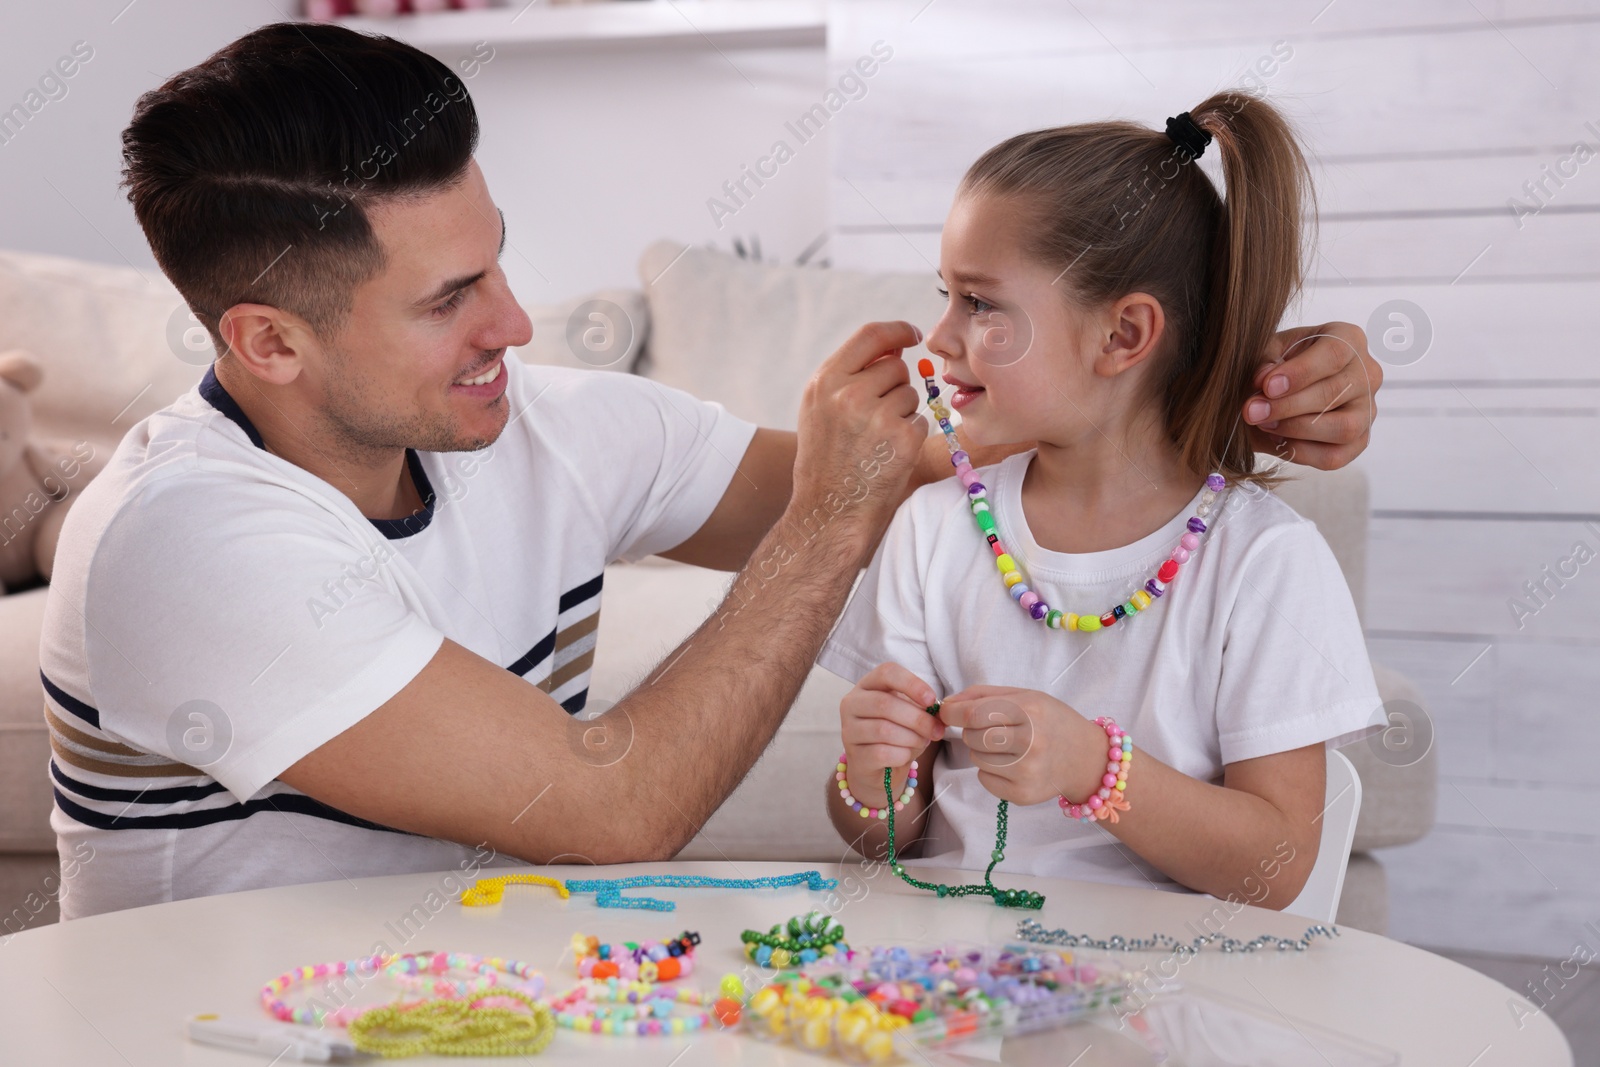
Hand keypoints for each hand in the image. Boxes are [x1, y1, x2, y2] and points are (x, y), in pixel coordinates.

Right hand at [793, 322, 928, 555]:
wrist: (828, 512)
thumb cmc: (827, 461)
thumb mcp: (821, 410)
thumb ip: (850, 375)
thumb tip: (895, 345)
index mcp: (826, 381)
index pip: (871, 335)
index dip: (897, 330)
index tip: (912, 335)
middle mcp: (849, 394)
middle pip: (897, 367)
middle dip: (894, 387)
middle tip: (874, 421)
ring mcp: (876, 416)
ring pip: (911, 394)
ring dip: (903, 414)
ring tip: (876, 442)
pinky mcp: (902, 438)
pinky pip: (920, 421)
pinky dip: (910, 437)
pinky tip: (888, 456)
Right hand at [840, 662, 944, 804]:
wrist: (880, 771)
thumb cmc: (897, 737)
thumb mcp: (910, 716)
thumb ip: (922, 709)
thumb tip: (939, 713)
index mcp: (867, 685)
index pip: (886, 673)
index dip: (911, 684)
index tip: (932, 700)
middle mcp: (852, 704)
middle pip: (885, 704)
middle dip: (917, 718)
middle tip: (936, 731)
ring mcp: (849, 730)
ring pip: (883, 730)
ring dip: (911, 738)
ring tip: (921, 743)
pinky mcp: (853, 755)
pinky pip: (881, 753)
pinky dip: (902, 755)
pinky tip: (905, 756)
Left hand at [938, 685, 1108, 806]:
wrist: (1086, 757)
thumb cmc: (1051, 721)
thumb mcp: (1025, 696)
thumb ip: (982, 695)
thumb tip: (946, 705)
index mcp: (1030, 711)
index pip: (973, 714)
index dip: (952, 713)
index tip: (947, 713)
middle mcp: (1030, 742)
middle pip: (972, 737)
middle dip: (971, 731)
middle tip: (990, 729)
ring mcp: (1027, 771)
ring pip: (976, 758)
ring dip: (982, 751)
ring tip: (1008, 747)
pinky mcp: (1023, 794)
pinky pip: (984, 779)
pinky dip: (990, 771)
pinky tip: (1012, 764)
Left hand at [1243, 321, 1381, 470]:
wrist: (1280, 390)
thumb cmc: (1279, 364)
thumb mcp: (1268, 352)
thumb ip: (1265, 362)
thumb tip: (1264, 380)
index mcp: (1349, 339)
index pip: (1334, 354)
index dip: (1300, 373)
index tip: (1268, 386)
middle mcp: (1368, 373)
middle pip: (1334, 393)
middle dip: (1287, 406)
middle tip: (1252, 411)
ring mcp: (1368, 410)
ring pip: (1342, 427)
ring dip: (1296, 429)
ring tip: (1264, 424)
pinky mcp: (1359, 441)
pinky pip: (1335, 456)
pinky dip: (1302, 452)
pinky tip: (1278, 441)